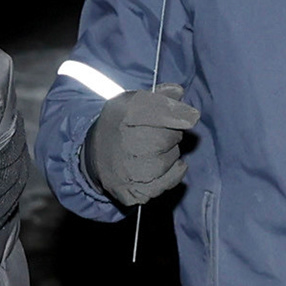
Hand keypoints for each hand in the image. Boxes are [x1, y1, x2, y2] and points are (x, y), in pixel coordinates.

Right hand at [87, 83, 200, 206]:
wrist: (94, 158)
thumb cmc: (119, 127)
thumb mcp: (131, 103)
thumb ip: (158, 96)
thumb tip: (178, 92)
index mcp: (123, 115)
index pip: (161, 111)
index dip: (179, 113)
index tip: (191, 116)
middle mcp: (125, 143)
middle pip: (170, 136)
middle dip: (171, 134)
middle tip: (160, 134)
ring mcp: (130, 172)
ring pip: (171, 158)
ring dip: (170, 153)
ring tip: (153, 151)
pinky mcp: (135, 192)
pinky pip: (170, 180)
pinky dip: (173, 172)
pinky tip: (163, 165)